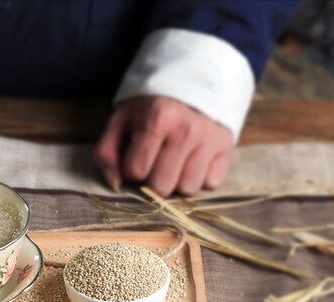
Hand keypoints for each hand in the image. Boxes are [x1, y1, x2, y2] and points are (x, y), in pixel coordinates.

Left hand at [94, 96, 233, 195]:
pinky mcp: (226, 147)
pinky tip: (192, 161)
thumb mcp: (121, 120)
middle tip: (154, 163)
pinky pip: (211, 184)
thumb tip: (115, 184)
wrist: (190, 80)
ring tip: (173, 163)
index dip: (130, 170)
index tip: (134, 159)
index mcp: (156, 120)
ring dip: (177, 182)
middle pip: (162, 186)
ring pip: (187, 189)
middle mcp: (186, 130)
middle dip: (152, 180)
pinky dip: (200, 178)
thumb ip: (106, 152)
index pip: (136, 171)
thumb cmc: (149, 107)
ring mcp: (209, 139)